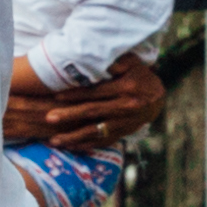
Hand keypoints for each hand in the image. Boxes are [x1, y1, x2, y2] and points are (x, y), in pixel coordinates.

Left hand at [18, 56, 163, 156]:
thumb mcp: (131, 63)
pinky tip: (69, 147)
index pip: (96, 92)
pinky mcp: (122, 134)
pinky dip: (85, 145)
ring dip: (73, 137)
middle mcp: (125, 107)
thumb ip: (115, 61)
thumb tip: (95, 59)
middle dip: (69, 116)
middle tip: (49, 118)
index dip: (76, 94)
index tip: (56, 96)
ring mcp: (124, 124)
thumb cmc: (139, 76)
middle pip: (92, 112)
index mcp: (126, 88)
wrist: (158, 98)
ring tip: (53, 140)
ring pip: (95, 132)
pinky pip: (102, 142)